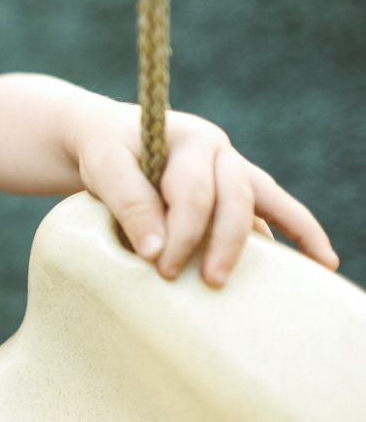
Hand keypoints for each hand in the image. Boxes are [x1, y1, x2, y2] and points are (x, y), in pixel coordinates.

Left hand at [75, 105, 339, 286]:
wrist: (106, 139)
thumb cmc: (105, 152)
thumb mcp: (105, 168)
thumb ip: (130, 203)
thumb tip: (157, 252)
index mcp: (189, 138)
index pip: (193, 193)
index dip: (180, 233)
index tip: (158, 263)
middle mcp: (218, 151)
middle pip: (234, 199)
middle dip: (223, 244)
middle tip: (209, 283)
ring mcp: (230, 169)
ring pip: (264, 199)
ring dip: (286, 234)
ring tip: (315, 266)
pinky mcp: (233, 190)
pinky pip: (272, 208)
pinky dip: (295, 228)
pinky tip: (316, 259)